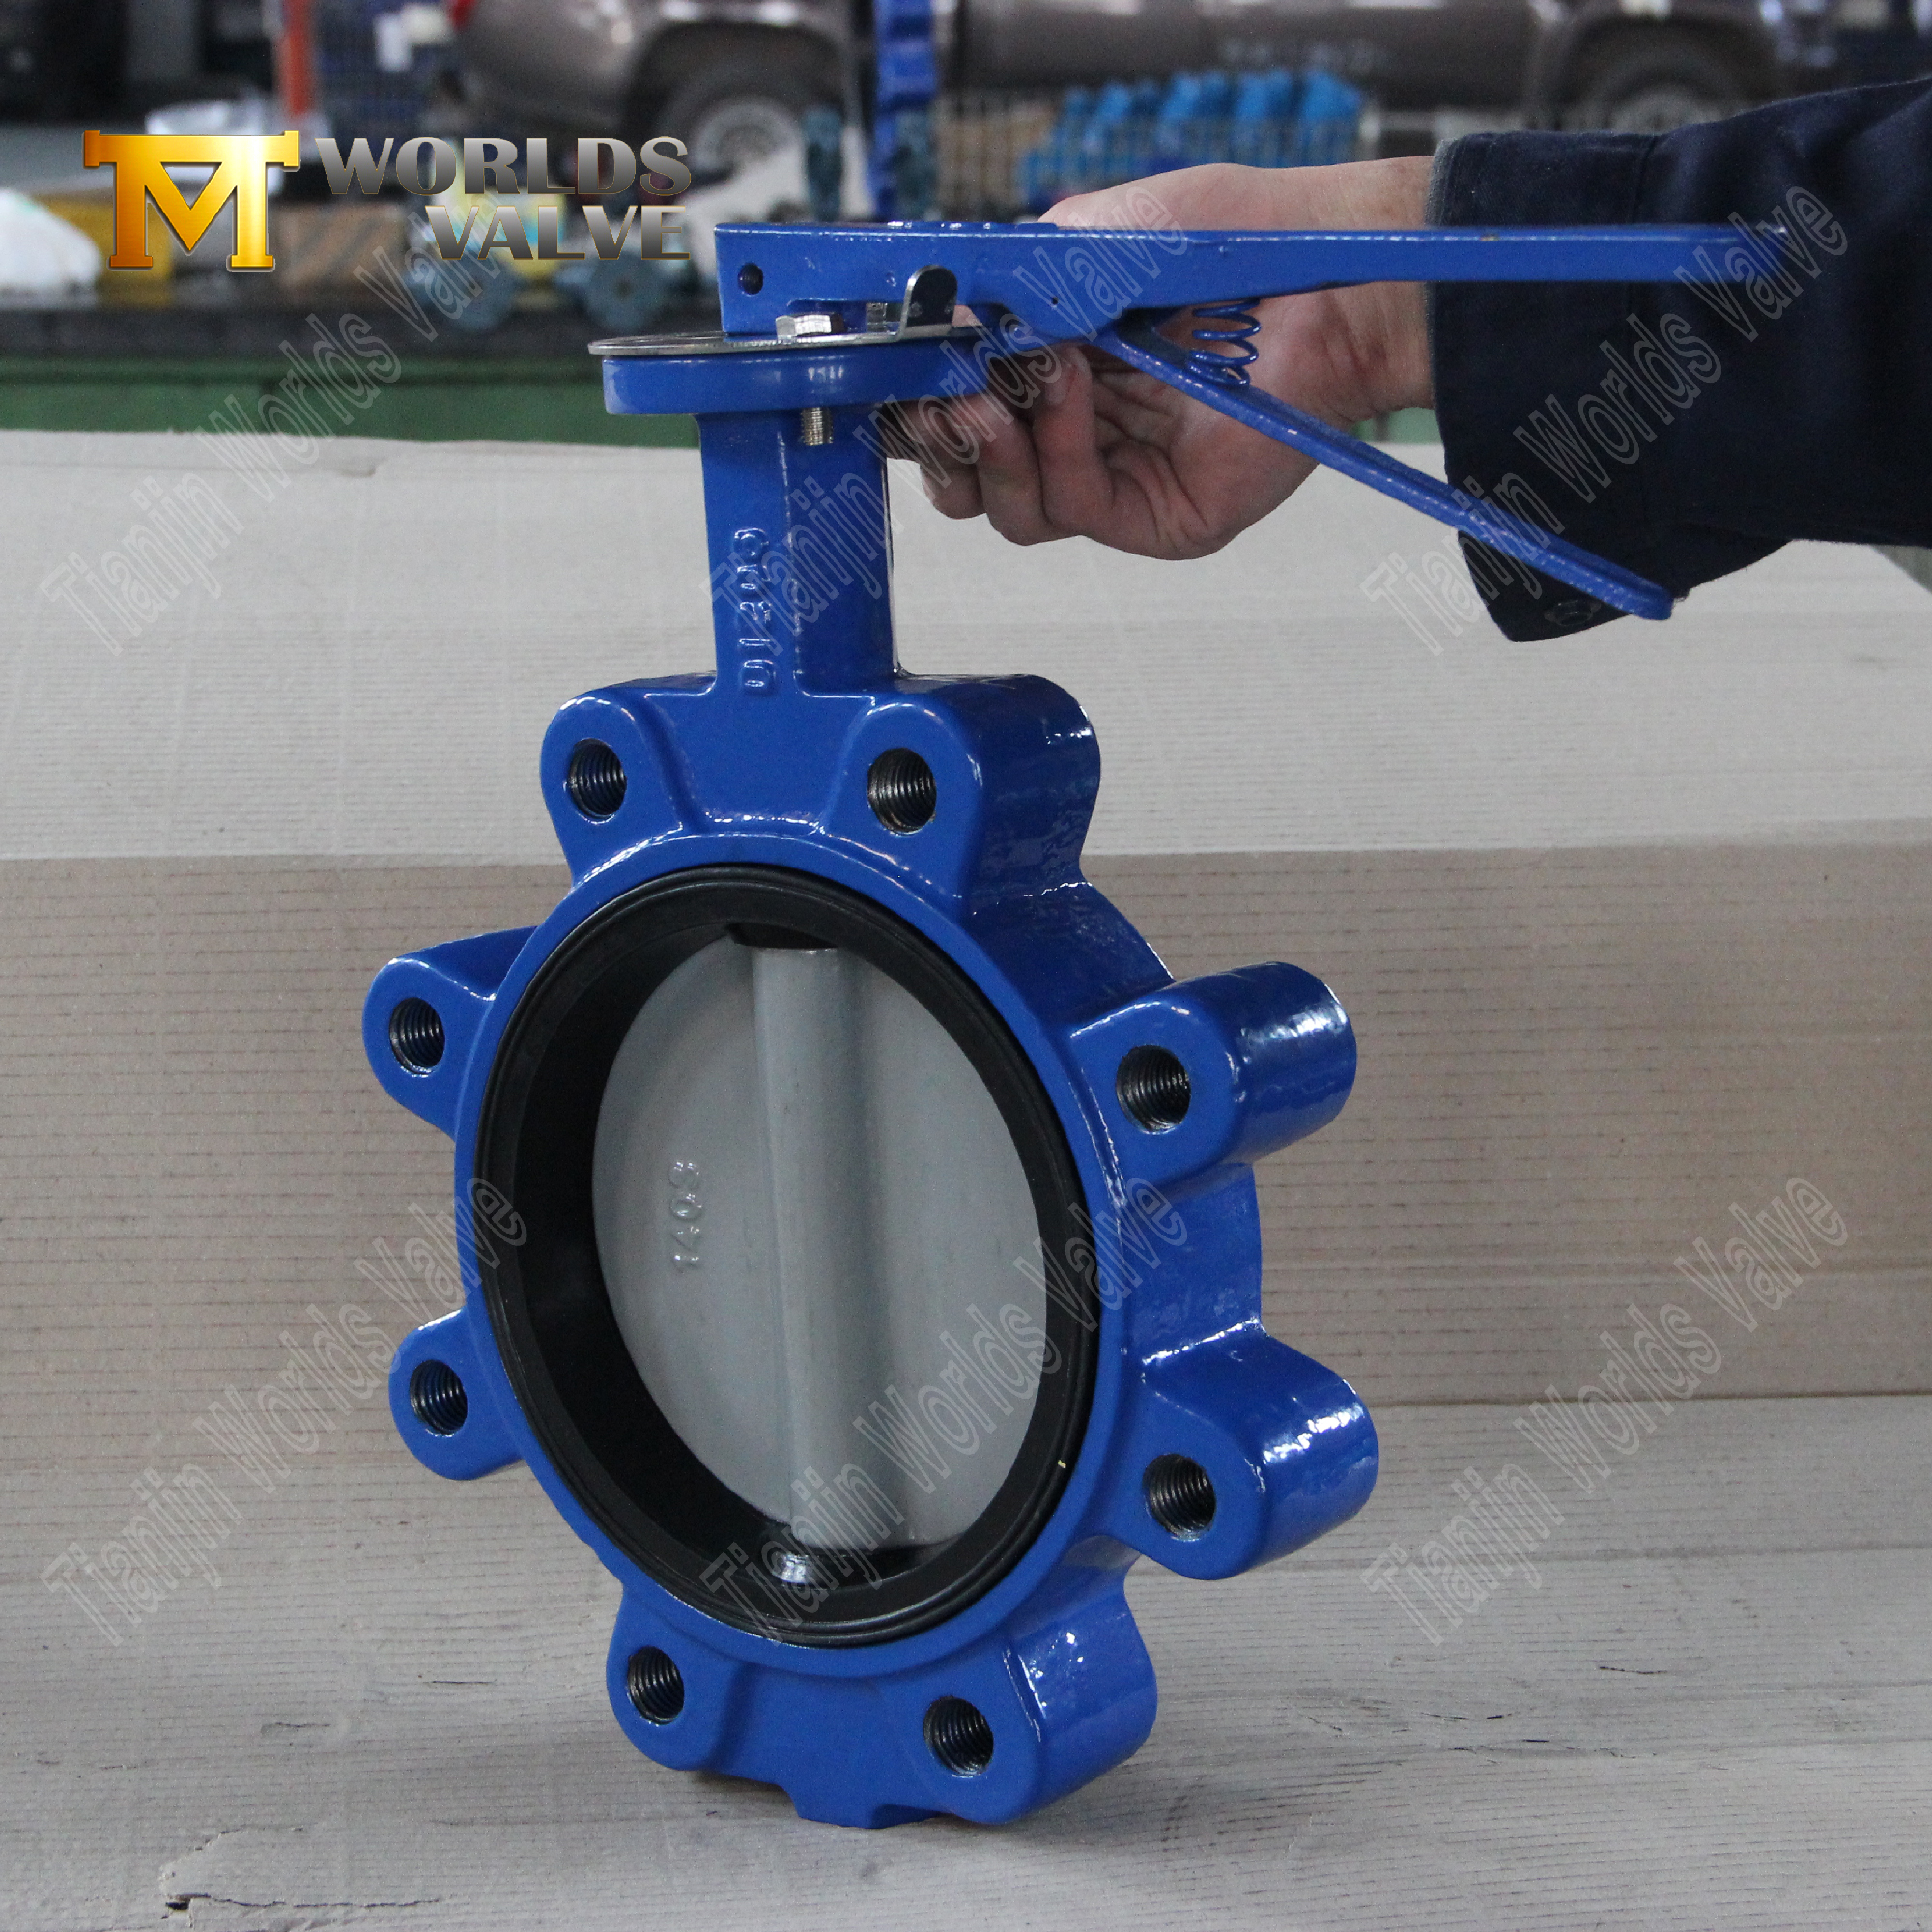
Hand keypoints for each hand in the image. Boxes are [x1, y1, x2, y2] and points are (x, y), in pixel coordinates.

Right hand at [895, 158, 1435, 557]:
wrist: (1319, 277)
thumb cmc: (1225, 245)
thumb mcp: (1085, 241)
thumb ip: (1005, 284)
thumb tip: (933, 322)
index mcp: (1051, 368)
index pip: (956, 413)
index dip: (914, 404)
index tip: (890, 374)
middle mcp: (1078, 432)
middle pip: (969, 477)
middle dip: (937, 435)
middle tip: (938, 390)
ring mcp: (1116, 480)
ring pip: (1007, 509)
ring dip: (991, 445)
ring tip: (1005, 383)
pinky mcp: (1154, 518)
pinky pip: (1069, 506)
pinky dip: (1053, 445)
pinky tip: (1069, 386)